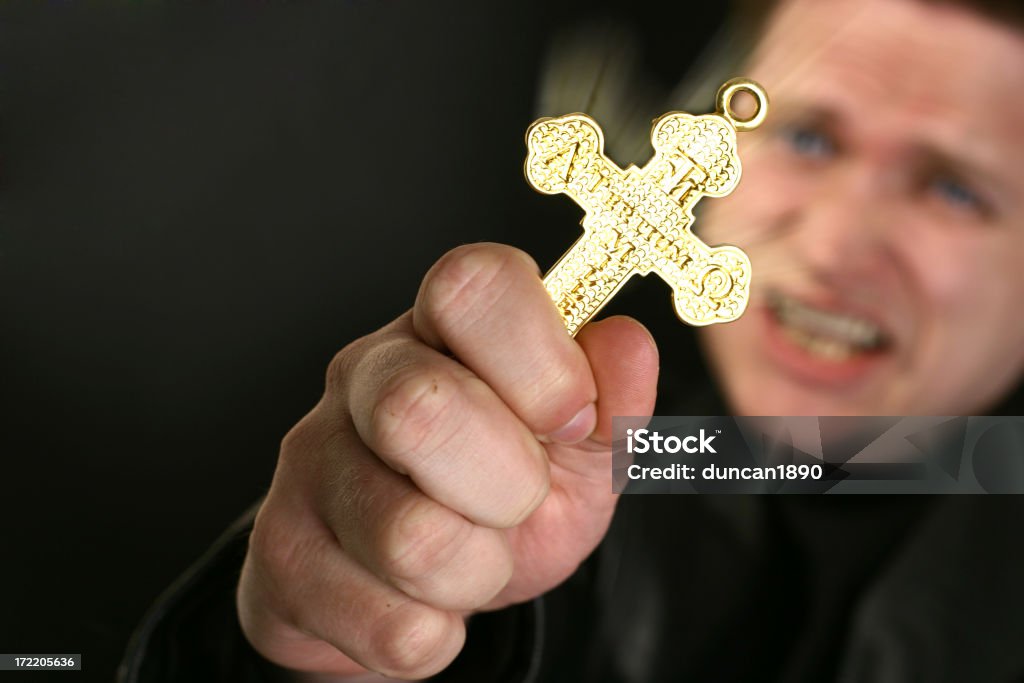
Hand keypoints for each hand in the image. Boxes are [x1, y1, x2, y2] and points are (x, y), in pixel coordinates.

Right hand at [237, 243, 658, 678]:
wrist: (411, 581)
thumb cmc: (499, 494)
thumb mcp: (577, 449)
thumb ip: (612, 399)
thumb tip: (625, 341)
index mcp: (442, 328)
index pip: (474, 284)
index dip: (541, 359)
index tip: (569, 419)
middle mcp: (363, 375)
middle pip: (423, 409)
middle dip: (509, 486)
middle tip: (516, 501)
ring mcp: (310, 461)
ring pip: (411, 538)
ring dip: (477, 572)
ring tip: (472, 554)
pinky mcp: (281, 551)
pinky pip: (391, 627)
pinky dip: (438, 633)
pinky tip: (427, 601)